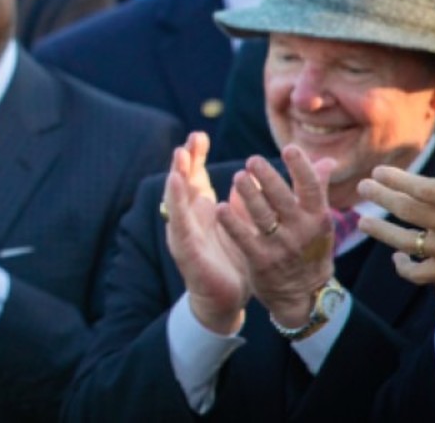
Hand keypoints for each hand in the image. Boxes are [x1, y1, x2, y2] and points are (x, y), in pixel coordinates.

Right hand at [164, 132, 249, 334]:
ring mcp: (184, 233)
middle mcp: (188, 218)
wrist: (225, 299)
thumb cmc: (233, 259)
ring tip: (180, 157)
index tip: (199, 136)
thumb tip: (258, 177)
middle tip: (190, 140)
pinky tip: (179, 191)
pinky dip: (178, 207)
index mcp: (200, 210)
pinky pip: (181, 226)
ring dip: (177, 177)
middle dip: (184, 161)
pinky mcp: (186, 251)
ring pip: (176, 201)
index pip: (194, 177)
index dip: (195, 157)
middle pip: (182, 183)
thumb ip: (243, 201)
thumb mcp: (240, 223)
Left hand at [217, 146, 336, 328]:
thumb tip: (327, 160)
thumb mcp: (319, 221)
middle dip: (267, 178)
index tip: (289, 148)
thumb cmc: (310, 248)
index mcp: (317, 217)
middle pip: (282, 198)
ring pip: (262, 215)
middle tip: (252, 160)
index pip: (311, 188)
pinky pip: (244, 238)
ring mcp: (281, 246)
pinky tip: (220, 208)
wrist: (303, 294)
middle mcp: (301, 230)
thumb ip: (318, 189)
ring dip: (248, 194)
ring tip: (238, 177)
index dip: (301, 167)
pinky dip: (232, 223)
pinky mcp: (261, 260)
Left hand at [360, 162, 434, 373]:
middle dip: (382, 196)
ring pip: (408, 242)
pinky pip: (421, 274)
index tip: (378, 171)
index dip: (399, 180)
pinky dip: (405, 267)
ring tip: (362, 222)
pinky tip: (397, 257)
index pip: (426, 189)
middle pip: (410, 210)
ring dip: (382, 231)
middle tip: (363, 186)